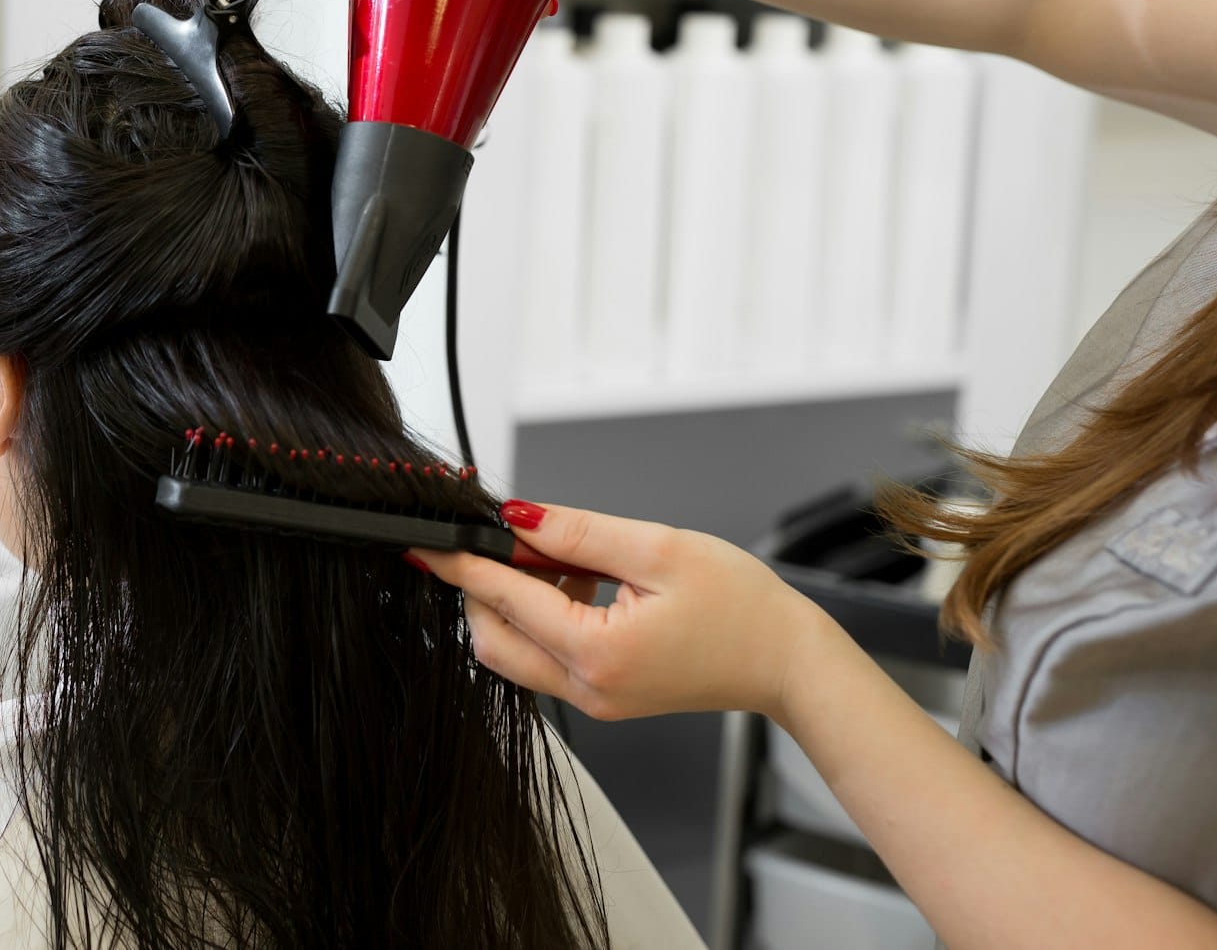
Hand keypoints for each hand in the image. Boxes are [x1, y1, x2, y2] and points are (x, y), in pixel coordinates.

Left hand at [415, 500, 836, 722]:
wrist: (789, 663)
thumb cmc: (743, 607)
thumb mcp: (659, 549)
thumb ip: (580, 533)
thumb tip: (519, 516)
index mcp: (600, 654)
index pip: (506, 600)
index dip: (462, 566)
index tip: (427, 543)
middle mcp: (589, 689)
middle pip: (494, 639)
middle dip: (485, 587)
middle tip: (510, 538)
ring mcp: (595, 700)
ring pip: (516, 651)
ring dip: (518, 601)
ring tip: (565, 557)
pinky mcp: (604, 697)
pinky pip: (548, 657)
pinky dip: (545, 617)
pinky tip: (581, 582)